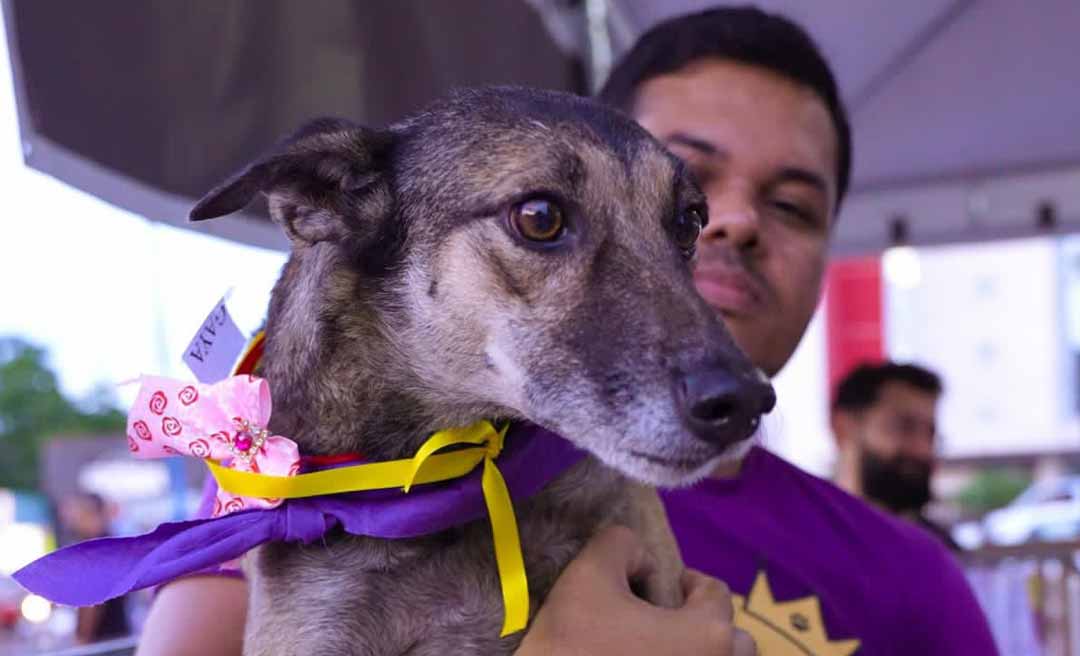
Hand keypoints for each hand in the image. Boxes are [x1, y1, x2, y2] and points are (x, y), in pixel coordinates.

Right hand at [515, 525, 755, 654]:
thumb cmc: (575, 641)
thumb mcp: (589, 572)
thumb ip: (622, 543)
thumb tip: (642, 562)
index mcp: (709, 635)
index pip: (716, 594)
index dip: (689, 581)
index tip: (666, 583)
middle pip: (735, 642)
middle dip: (709, 625)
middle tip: (671, 620)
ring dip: (701, 652)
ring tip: (661, 647)